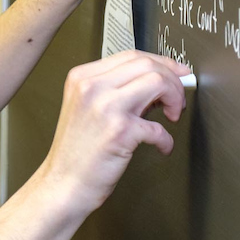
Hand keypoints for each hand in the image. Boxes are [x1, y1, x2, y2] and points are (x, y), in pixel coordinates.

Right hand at [39, 50, 191, 217]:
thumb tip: (159, 82)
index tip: (176, 73)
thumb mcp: (88, 108)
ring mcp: (105, 107)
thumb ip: (118, 91)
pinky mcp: (119, 132)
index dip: (161, 63)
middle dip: (172, 79)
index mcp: (83, 78)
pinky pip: (158, 127)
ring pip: (157, 82)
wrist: (62, 185)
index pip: (131, 55)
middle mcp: (91, 87)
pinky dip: (166, 139)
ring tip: (173, 116)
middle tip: (177, 99)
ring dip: (175, 98)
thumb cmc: (77, 153)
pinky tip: (161, 145)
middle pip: (147, 64)